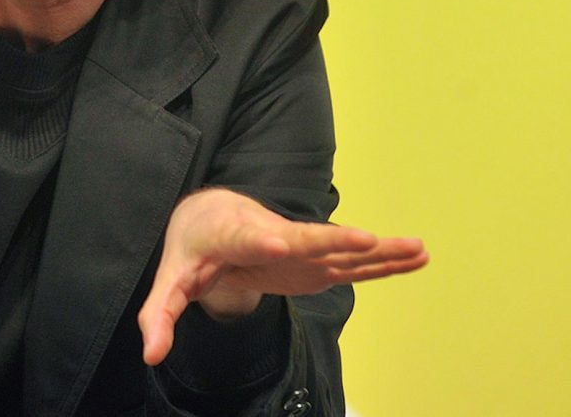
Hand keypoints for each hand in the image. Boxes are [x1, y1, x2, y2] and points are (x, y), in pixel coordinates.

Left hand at [137, 188, 427, 365]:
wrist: (209, 215)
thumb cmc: (192, 247)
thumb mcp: (170, 278)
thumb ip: (159, 315)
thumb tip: (152, 355)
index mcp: (236, 236)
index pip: (252, 239)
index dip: (266, 242)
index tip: (280, 245)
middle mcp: (275, 236)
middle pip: (306, 237)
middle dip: (334, 239)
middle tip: (367, 239)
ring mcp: (301, 248)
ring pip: (341, 248)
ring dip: (379, 249)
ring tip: (418, 247)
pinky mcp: (316, 262)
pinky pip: (352, 263)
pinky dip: (383, 262)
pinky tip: (416, 257)